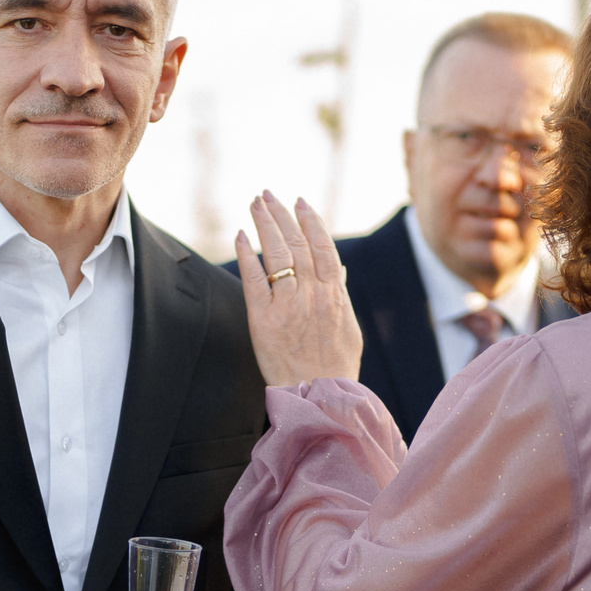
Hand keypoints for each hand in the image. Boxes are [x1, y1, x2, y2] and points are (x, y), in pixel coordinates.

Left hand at [234, 191, 361, 388]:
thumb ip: (340, 295)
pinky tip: (242, 236)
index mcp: (334, 295)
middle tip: (268, 194)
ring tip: (255, 203)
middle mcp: (312, 295)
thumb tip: (337, 269)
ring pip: (277, 254)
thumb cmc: (335, 366)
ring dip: (265, 224)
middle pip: (296, 243)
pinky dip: (248, 255)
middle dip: (282, 214)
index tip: (300, 202)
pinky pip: (253, 280)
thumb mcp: (348, 328)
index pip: (322, 246)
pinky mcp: (264, 319)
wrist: (319, 397)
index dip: (311, 221)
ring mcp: (288, 305)